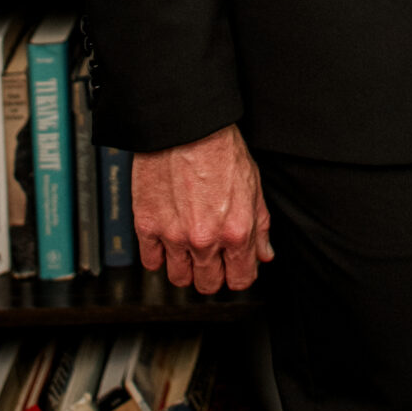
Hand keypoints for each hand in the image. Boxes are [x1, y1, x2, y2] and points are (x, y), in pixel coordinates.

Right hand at [131, 124, 273, 296]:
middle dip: (212, 274)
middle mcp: (205, 239)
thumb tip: (263, 253)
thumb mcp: (253, 185)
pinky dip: (158, 256)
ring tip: (188, 248)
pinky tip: (166, 241)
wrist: (185, 126)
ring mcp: (174, 236)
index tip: (234, 268)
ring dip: (185, 268)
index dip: (239, 275)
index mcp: (236, 231)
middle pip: (208, 284)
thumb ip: (260, 225)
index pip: (241, 279)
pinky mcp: (147, 226)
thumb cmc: (219, 148)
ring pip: (179, 278)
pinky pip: (150, 262)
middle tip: (210, 258)